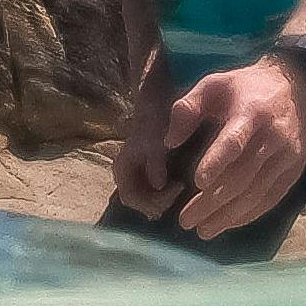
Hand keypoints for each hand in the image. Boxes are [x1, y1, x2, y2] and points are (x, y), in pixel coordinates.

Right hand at [110, 78, 182, 214]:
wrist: (159, 103)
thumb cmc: (155, 119)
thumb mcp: (154, 138)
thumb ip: (155, 161)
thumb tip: (158, 185)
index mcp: (122, 167)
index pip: (131, 197)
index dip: (152, 200)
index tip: (177, 188)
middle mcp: (126, 175)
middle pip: (138, 202)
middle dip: (159, 203)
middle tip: (181, 190)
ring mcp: (136, 175)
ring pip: (145, 200)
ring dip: (163, 200)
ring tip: (182, 189)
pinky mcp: (147, 173)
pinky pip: (153, 192)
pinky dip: (166, 194)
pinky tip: (181, 186)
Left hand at [170, 57, 305, 241]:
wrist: (297, 86)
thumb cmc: (245, 87)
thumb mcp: (213, 84)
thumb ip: (187, 109)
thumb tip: (169, 142)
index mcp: (251, 112)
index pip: (234, 142)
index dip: (217, 162)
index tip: (197, 182)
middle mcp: (273, 137)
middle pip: (242, 176)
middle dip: (212, 202)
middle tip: (185, 220)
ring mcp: (287, 156)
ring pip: (256, 192)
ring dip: (228, 215)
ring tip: (203, 230)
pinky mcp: (295, 170)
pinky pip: (271, 198)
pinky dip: (248, 214)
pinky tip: (228, 224)